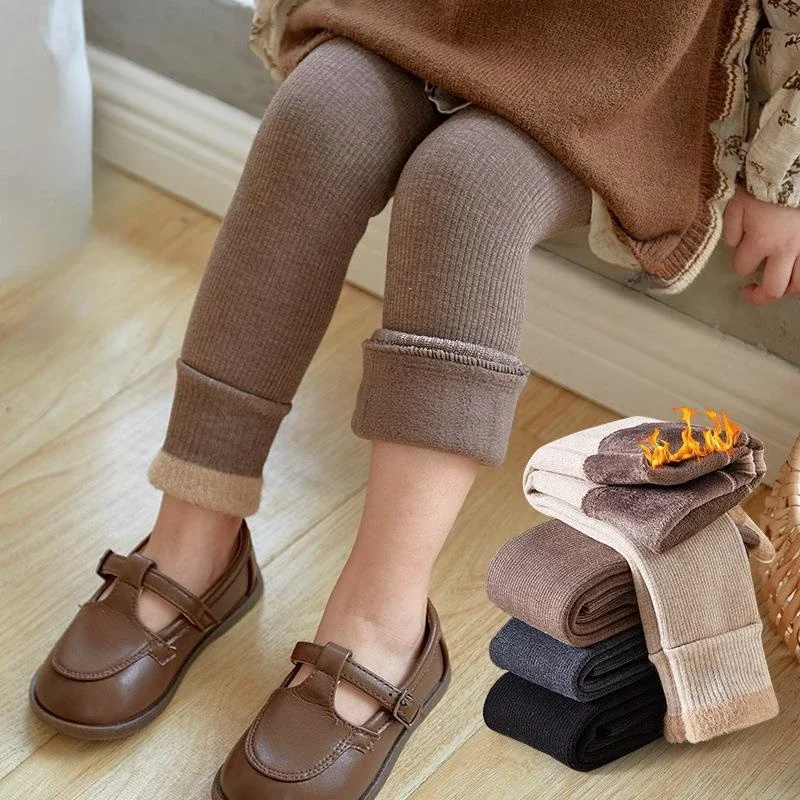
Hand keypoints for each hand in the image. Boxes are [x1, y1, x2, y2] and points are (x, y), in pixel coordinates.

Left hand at [722, 185, 799, 303]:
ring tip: (778, 285)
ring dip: (786, 289)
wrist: (794, 170)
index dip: (739, 264)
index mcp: (762, 241)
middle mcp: (786, 250)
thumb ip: (730, 230)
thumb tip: (735, 246)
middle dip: (759, 296)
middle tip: (751, 291)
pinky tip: (795, 273)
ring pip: (799, 285)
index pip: (742, 267)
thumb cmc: (764, 184)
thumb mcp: (737, 204)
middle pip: (774, 289)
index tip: (741, 256)